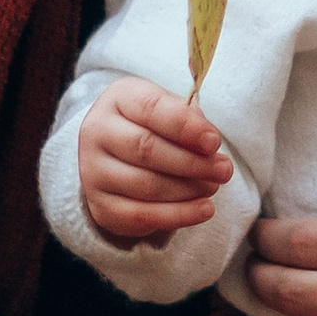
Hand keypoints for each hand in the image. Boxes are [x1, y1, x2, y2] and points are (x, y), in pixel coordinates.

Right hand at [76, 74, 230, 249]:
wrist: (115, 152)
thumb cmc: (152, 125)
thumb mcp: (168, 109)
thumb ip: (188, 120)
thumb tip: (209, 143)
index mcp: (118, 99)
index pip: (150, 108)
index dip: (185, 126)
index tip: (214, 142)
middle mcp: (96, 133)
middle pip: (146, 149)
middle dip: (191, 162)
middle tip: (224, 170)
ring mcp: (93, 172)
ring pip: (144, 185)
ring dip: (187, 189)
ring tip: (214, 186)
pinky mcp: (100, 206)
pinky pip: (139, 216)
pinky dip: (176, 216)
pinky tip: (202, 210)